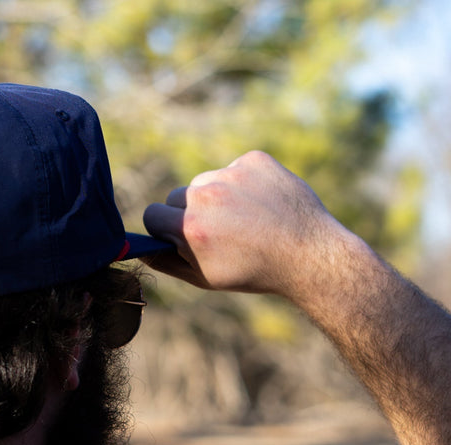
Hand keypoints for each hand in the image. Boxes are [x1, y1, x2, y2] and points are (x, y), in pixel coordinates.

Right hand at [142, 151, 343, 297]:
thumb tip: (140, 248)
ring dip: (215, 197)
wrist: (310, 255)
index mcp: (189, 228)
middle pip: (176, 196)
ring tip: (243, 220)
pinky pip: (233, 169)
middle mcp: (206, 195)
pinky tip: (260, 205)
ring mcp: (231, 173)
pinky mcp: (254, 160)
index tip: (178, 237)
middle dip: (189, 213)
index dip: (164, 229)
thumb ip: (165, 262)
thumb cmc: (254, 272)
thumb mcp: (204, 278)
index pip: (152, 214)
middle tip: (217, 232)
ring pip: (204, 181)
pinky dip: (242, 184)